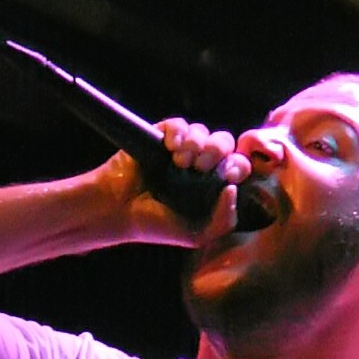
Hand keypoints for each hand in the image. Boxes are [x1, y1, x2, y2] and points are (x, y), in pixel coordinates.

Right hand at [103, 119, 248, 246]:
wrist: (120, 211)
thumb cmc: (158, 226)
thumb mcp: (197, 234)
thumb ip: (223, 219)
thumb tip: (234, 188)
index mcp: (213, 185)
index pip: (237, 167)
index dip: (239, 166)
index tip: (228, 175)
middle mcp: (200, 165)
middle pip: (224, 143)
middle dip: (218, 151)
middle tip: (201, 166)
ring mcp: (181, 150)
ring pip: (203, 132)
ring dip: (197, 143)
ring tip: (179, 162)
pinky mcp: (162, 136)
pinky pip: (179, 124)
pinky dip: (179, 132)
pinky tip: (171, 147)